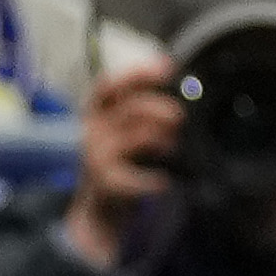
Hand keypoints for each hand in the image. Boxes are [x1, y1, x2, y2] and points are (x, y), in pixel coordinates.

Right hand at [62, 57, 180, 270]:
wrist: (97, 208)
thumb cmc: (118, 159)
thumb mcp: (124, 130)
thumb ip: (142, 110)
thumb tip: (184, 88)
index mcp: (96, 114)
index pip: (108, 86)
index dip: (137, 73)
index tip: (168, 68)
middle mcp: (92, 132)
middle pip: (129, 108)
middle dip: (159, 108)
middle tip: (179, 117)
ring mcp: (95, 158)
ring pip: (135, 138)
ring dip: (161, 139)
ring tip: (172, 145)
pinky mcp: (103, 184)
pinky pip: (131, 179)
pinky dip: (150, 181)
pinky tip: (162, 183)